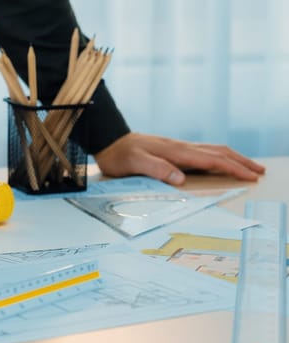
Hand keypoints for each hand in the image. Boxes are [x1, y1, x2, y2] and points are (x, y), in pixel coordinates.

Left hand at [94, 132, 265, 184]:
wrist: (108, 140)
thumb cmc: (119, 155)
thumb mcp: (134, 163)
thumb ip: (157, 169)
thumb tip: (181, 178)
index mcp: (176, 152)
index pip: (211, 160)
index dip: (233, 168)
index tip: (250, 176)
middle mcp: (180, 147)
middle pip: (218, 152)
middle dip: (240, 162)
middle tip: (259, 172)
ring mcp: (177, 147)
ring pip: (212, 150)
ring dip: (232, 158)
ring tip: (247, 166)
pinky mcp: (172, 149)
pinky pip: (202, 152)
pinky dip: (218, 157)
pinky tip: (219, 161)